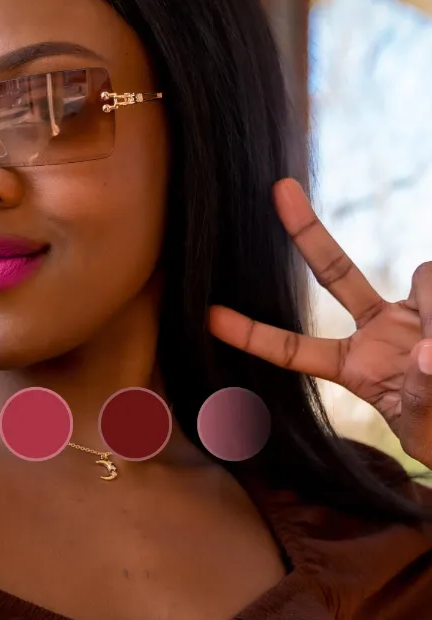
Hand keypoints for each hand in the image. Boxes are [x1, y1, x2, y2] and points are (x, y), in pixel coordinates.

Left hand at [208, 177, 431, 467]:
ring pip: (423, 279)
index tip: (209, 316)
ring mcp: (412, 312)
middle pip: (335, 272)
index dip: (254, 334)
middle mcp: (377, 330)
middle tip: (279, 189)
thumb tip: (423, 352)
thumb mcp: (424, 430)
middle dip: (308, 231)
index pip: (294, 351)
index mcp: (354, 368)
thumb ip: (422, 397)